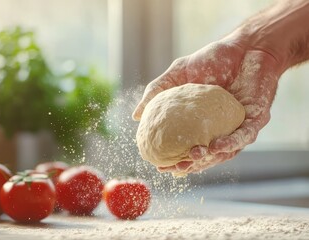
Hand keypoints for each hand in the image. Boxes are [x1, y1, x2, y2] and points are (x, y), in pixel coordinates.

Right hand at [133, 41, 282, 174]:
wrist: (244, 45)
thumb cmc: (211, 59)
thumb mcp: (177, 74)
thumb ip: (157, 92)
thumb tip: (135, 116)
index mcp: (201, 123)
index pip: (187, 146)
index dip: (176, 160)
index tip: (160, 167)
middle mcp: (219, 129)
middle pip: (206, 155)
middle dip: (192, 165)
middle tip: (176, 168)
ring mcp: (238, 126)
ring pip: (226, 152)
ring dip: (210, 158)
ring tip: (194, 157)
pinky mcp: (256, 119)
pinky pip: (244, 136)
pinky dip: (231, 143)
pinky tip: (216, 146)